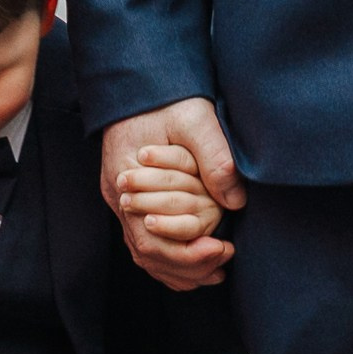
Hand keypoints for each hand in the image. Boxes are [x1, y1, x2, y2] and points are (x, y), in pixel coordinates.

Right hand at [103, 98, 242, 289]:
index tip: (222, 249)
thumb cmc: (167, 98)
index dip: (187, 253)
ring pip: (144, 252)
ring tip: (216, 270)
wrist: (141, 83)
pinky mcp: (131, 200)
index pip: (151, 237)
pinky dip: (169, 259)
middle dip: (188, 266)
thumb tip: (235, 201)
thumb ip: (214, 158)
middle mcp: (117, 195)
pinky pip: (145, 241)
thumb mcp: (195, 119)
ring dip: (179, 269)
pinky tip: (195, 262)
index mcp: (126, 177)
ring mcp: (121, 200)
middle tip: (225, 261)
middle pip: (146, 252)